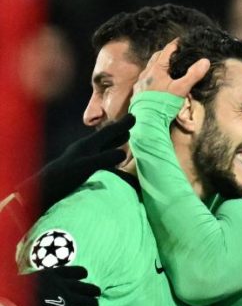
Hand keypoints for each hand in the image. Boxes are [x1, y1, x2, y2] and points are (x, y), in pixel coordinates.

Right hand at [12, 266, 100, 305]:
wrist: (19, 300)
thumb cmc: (21, 290)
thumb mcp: (34, 278)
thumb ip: (44, 279)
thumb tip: (46, 283)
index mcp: (56, 274)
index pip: (77, 271)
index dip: (82, 273)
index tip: (85, 275)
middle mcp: (65, 285)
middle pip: (86, 287)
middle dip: (93, 290)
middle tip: (97, 292)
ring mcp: (67, 298)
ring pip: (88, 301)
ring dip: (93, 303)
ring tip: (95, 304)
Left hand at [17, 114, 134, 212]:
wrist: (43, 189)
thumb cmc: (64, 177)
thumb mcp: (87, 167)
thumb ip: (105, 159)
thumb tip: (123, 153)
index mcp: (87, 145)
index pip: (108, 132)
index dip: (121, 125)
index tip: (133, 116)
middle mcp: (85, 149)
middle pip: (105, 136)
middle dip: (118, 130)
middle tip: (129, 123)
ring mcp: (82, 158)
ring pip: (102, 145)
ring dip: (114, 141)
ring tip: (123, 137)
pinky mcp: (80, 168)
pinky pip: (100, 156)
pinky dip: (109, 153)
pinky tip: (110, 159)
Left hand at [133, 39, 209, 96]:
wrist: (147, 119)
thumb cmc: (163, 103)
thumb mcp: (181, 89)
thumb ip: (193, 75)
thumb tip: (205, 61)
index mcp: (157, 68)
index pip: (167, 50)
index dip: (175, 44)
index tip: (182, 40)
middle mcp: (146, 72)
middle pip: (156, 57)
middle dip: (165, 53)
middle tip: (175, 53)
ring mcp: (141, 82)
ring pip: (150, 67)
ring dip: (158, 64)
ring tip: (167, 66)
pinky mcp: (138, 91)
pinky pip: (146, 78)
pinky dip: (153, 75)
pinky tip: (157, 81)